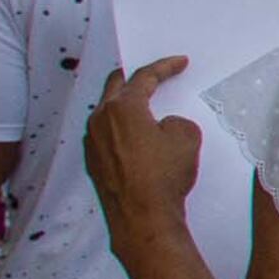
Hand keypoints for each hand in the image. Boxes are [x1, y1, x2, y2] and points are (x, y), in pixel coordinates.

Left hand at [82, 60, 201, 234]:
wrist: (142, 216)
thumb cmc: (164, 175)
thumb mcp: (186, 136)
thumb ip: (174, 121)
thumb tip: (161, 127)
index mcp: (123, 107)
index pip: (143, 77)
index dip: (164, 67)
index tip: (180, 62)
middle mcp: (100, 119)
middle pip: (115, 86)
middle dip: (135, 77)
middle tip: (152, 75)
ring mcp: (92, 141)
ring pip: (106, 111)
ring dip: (125, 104)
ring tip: (143, 106)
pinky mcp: (92, 162)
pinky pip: (104, 134)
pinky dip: (119, 128)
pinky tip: (134, 137)